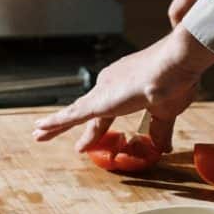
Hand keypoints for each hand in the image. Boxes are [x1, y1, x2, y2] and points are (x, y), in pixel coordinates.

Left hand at [32, 27, 213, 152]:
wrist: (175, 65)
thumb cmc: (175, 82)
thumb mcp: (166, 112)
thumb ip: (160, 131)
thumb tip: (162, 148)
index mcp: (125, 86)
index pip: (107, 111)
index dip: (98, 128)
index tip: (89, 138)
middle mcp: (110, 84)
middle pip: (85, 110)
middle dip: (68, 121)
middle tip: (49, 130)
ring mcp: (103, 91)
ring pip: (74, 111)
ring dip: (56, 124)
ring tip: (38, 133)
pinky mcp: (98, 101)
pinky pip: (71, 114)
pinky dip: (56, 122)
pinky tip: (41, 128)